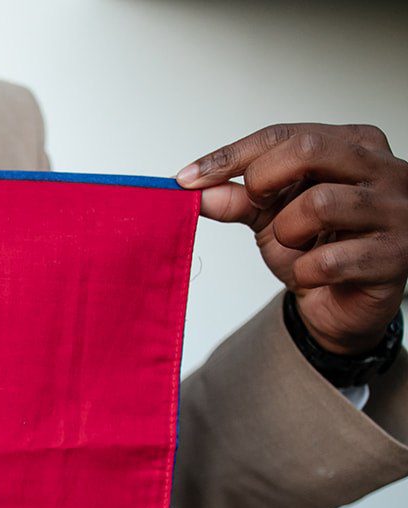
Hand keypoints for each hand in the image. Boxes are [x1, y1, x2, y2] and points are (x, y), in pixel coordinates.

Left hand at [178, 123, 407, 354]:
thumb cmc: (315, 249)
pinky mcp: (396, 256)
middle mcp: (386, 170)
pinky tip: (314, 274)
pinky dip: (305, 271)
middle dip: (262, 181)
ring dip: (286, 233)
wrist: (342, 305)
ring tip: (295, 245)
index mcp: (357, 146)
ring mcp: (397, 212)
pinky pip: (329, 260)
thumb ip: (237, 199)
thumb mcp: (269, 217)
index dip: (230, 156)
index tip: (187, 178)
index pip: (286, 135)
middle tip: (256, 206)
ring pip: (318, 205)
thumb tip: (197, 190)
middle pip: (308, 150)